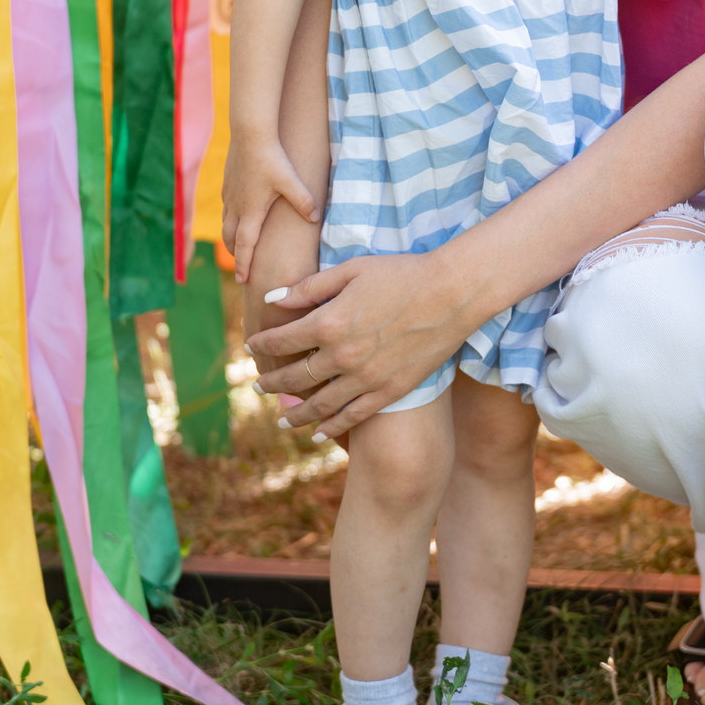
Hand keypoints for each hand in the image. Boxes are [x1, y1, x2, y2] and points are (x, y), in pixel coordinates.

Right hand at [223, 134, 320, 284]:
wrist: (249, 134)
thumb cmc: (271, 159)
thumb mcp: (291, 182)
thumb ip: (304, 201)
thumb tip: (316, 218)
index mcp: (251, 212)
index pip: (245, 246)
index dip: (243, 265)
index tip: (241, 281)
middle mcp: (237, 207)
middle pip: (231, 238)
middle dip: (236, 255)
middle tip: (241, 268)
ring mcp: (230, 195)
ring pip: (226, 223)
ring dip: (231, 237)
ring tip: (238, 245)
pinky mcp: (228, 182)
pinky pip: (227, 206)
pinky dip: (230, 218)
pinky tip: (238, 214)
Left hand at [247, 250, 476, 438]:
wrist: (452, 293)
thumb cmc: (402, 273)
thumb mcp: (352, 270)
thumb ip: (309, 287)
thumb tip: (272, 298)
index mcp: (328, 323)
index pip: (281, 340)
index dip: (262, 343)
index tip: (251, 345)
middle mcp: (342, 356)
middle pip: (294, 377)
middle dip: (271, 382)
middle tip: (258, 386)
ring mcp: (366, 378)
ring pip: (319, 405)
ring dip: (295, 415)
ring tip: (281, 420)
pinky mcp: (389, 391)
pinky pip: (352, 416)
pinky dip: (331, 428)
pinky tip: (318, 434)